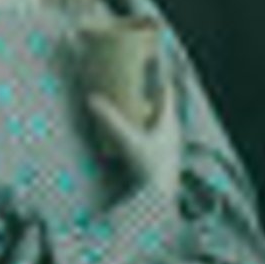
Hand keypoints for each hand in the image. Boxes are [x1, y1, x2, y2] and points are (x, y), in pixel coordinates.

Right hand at [88, 77, 182, 201]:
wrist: (159, 201)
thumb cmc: (149, 169)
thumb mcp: (128, 141)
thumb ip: (110, 120)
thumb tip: (92, 99)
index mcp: (168, 123)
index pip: (167, 93)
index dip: (161, 76)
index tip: (157, 61)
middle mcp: (172, 133)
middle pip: (165, 106)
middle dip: (154, 94)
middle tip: (143, 82)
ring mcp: (169, 148)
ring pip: (161, 123)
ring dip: (149, 114)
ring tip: (137, 107)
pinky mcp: (162, 161)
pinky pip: (156, 138)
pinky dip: (146, 131)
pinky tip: (137, 135)